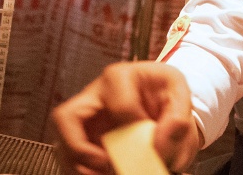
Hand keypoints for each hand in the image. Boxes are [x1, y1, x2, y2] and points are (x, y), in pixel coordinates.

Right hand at [52, 62, 200, 173]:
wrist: (163, 103)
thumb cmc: (166, 94)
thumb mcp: (180, 96)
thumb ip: (178, 120)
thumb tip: (158, 146)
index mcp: (119, 77)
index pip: (122, 105)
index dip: (137, 127)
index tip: (153, 138)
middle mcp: (93, 96)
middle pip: (65, 118)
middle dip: (81, 148)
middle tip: (107, 165)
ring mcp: (84, 119)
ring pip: (62, 142)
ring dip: (79, 166)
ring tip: (105, 174)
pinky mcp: (83, 138)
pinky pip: (70, 158)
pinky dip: (83, 171)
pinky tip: (104, 174)